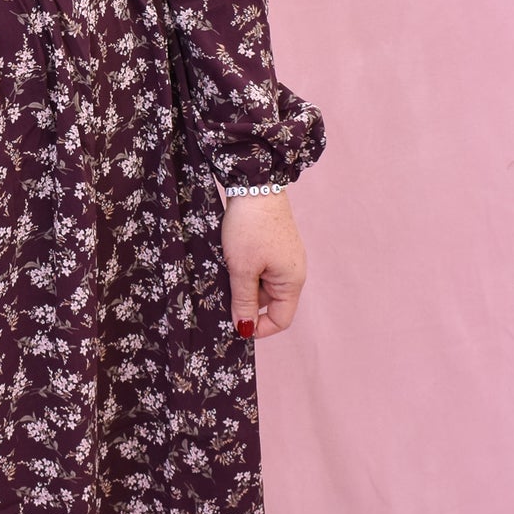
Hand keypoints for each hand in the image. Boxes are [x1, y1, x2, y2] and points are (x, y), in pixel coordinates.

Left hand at [221, 189, 306, 339]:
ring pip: (261, 285)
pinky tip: (228, 262)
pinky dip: (244, 271)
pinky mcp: (273, 245)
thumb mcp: (242, 268)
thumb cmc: (250, 227)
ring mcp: (283, 258)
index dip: (258, 327)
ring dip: (242, 286)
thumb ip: (243, 301)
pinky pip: (259, 269)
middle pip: (269, 303)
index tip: (234, 325)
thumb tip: (244, 329)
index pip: (281, 319)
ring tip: (223, 274)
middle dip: (246, 304)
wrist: (255, 184)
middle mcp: (292, 272)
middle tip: (221, 296)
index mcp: (292, 281)